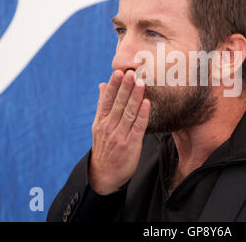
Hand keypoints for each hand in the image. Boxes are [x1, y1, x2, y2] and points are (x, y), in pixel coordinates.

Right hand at [89, 70, 149, 194]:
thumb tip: (102, 85)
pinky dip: (142, 114)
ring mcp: (120, 135)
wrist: (104, 175)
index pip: (107, 99)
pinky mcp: (131, 144)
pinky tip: (146, 103)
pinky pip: (138, 126)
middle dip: (125, 87)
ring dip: (135, 97)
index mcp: (101, 120)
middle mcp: (109, 126)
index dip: (113, 85)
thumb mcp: (98, 125)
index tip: (118, 72)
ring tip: (141, 82)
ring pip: (128, 112)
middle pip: (118, 103)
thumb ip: (102, 105)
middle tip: (131, 72)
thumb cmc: (104, 147)